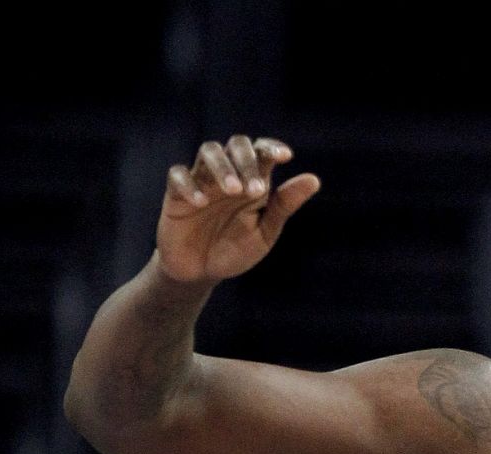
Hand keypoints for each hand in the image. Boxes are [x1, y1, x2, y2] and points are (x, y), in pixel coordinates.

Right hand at [156, 136, 320, 283]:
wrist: (202, 272)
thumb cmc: (236, 249)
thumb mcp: (265, 232)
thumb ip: (284, 206)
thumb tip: (314, 179)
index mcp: (253, 180)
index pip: (262, 151)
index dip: (272, 148)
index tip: (286, 157)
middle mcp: (228, 174)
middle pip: (236, 144)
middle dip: (247, 160)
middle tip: (255, 190)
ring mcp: (201, 181)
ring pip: (208, 151)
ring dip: (223, 167)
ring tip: (233, 191)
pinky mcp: (176, 194)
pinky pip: (177, 176)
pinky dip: (189, 184)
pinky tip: (201, 203)